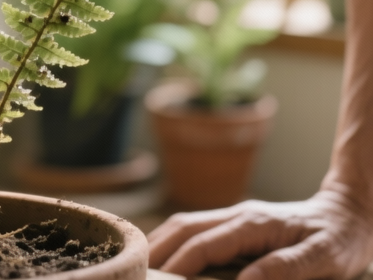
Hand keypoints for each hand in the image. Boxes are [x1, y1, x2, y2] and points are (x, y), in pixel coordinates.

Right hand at [147, 190, 372, 279]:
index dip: (179, 263)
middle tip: (134, 273)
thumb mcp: (324, 258)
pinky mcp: (239, 226)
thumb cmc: (340, 240)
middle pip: (184, 227)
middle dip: (157, 249)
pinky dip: (177, 242)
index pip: (203, 243)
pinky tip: (170, 258)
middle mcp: (238, 215)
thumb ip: (285, 269)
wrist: (351, 213)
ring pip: (186, 225)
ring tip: (143, 267)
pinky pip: (199, 231)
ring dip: (163, 244)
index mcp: (253, 223)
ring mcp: (236, 217)